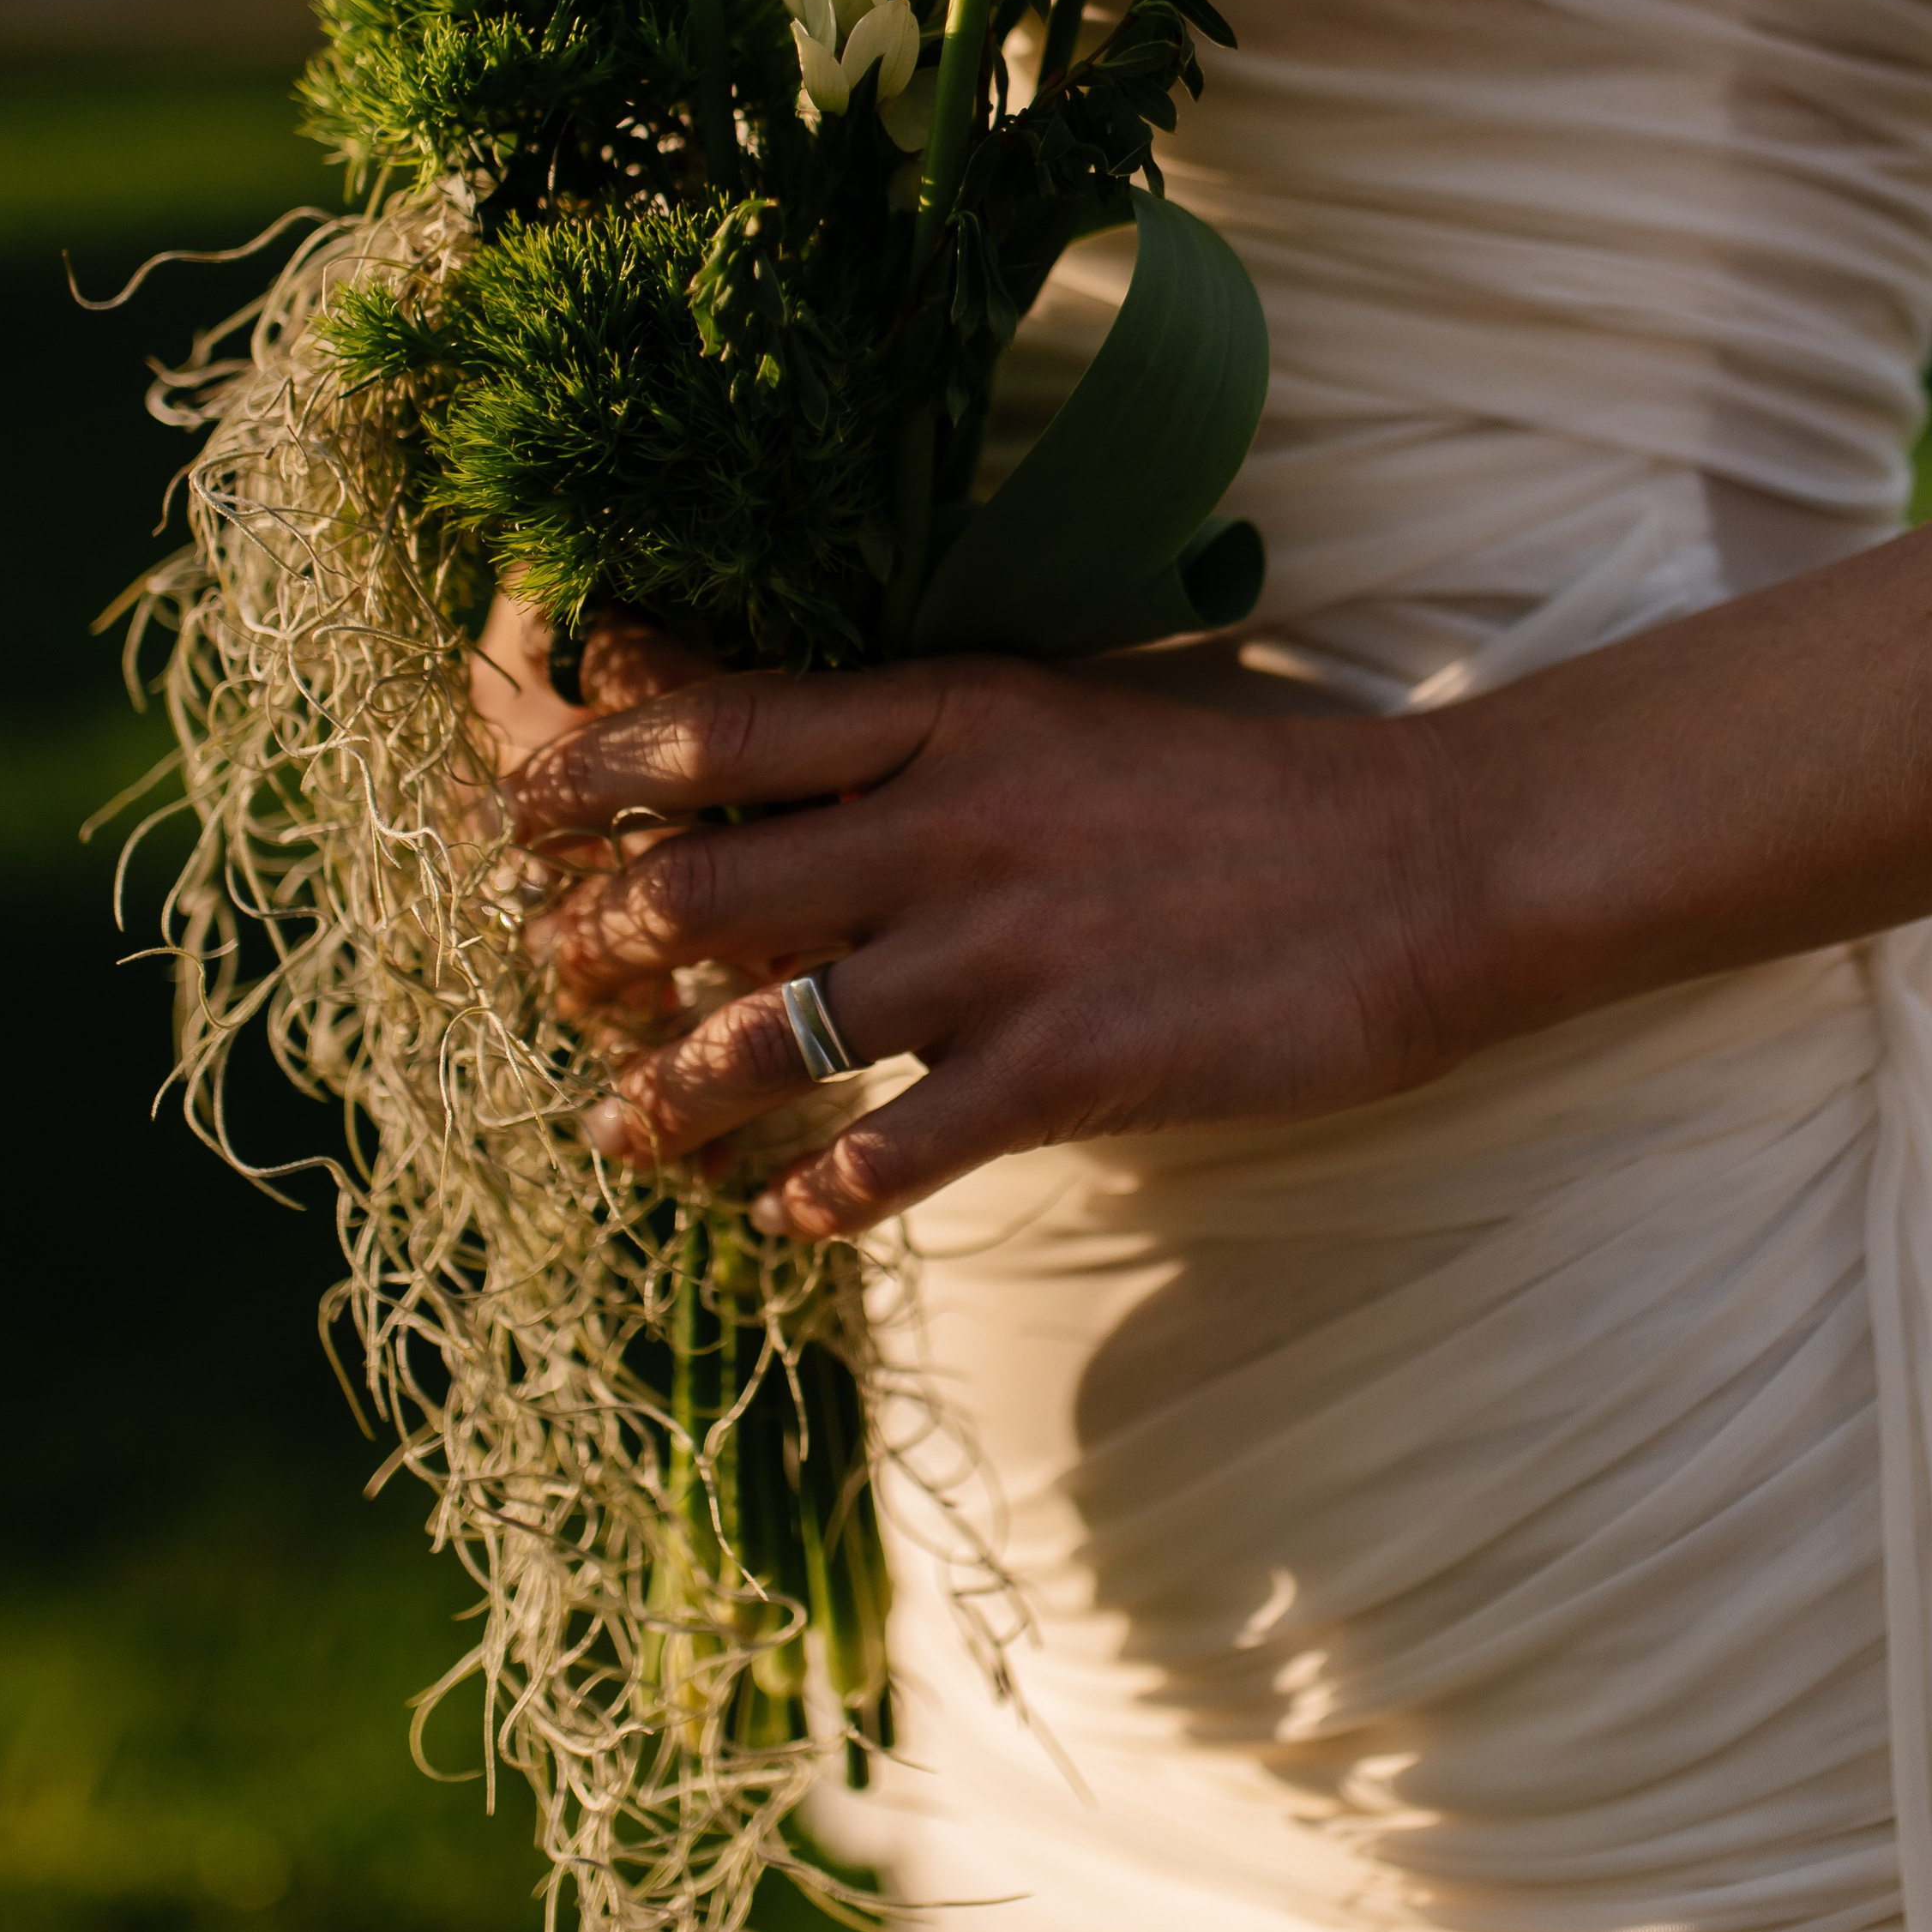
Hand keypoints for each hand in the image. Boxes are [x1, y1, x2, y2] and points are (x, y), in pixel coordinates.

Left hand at [507, 658, 1477, 1239]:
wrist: (1421, 867)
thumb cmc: (1241, 798)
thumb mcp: (1064, 729)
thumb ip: (928, 769)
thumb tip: (787, 819)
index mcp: (954, 714)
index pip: (724, 724)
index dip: (592, 766)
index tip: (510, 806)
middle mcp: (954, 819)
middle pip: (707, 882)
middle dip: (597, 942)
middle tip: (548, 980)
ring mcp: (1004, 947)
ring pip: (771, 1033)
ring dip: (672, 1095)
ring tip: (615, 1132)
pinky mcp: (1066, 1066)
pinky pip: (890, 1151)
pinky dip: (817, 1195)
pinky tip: (787, 1217)